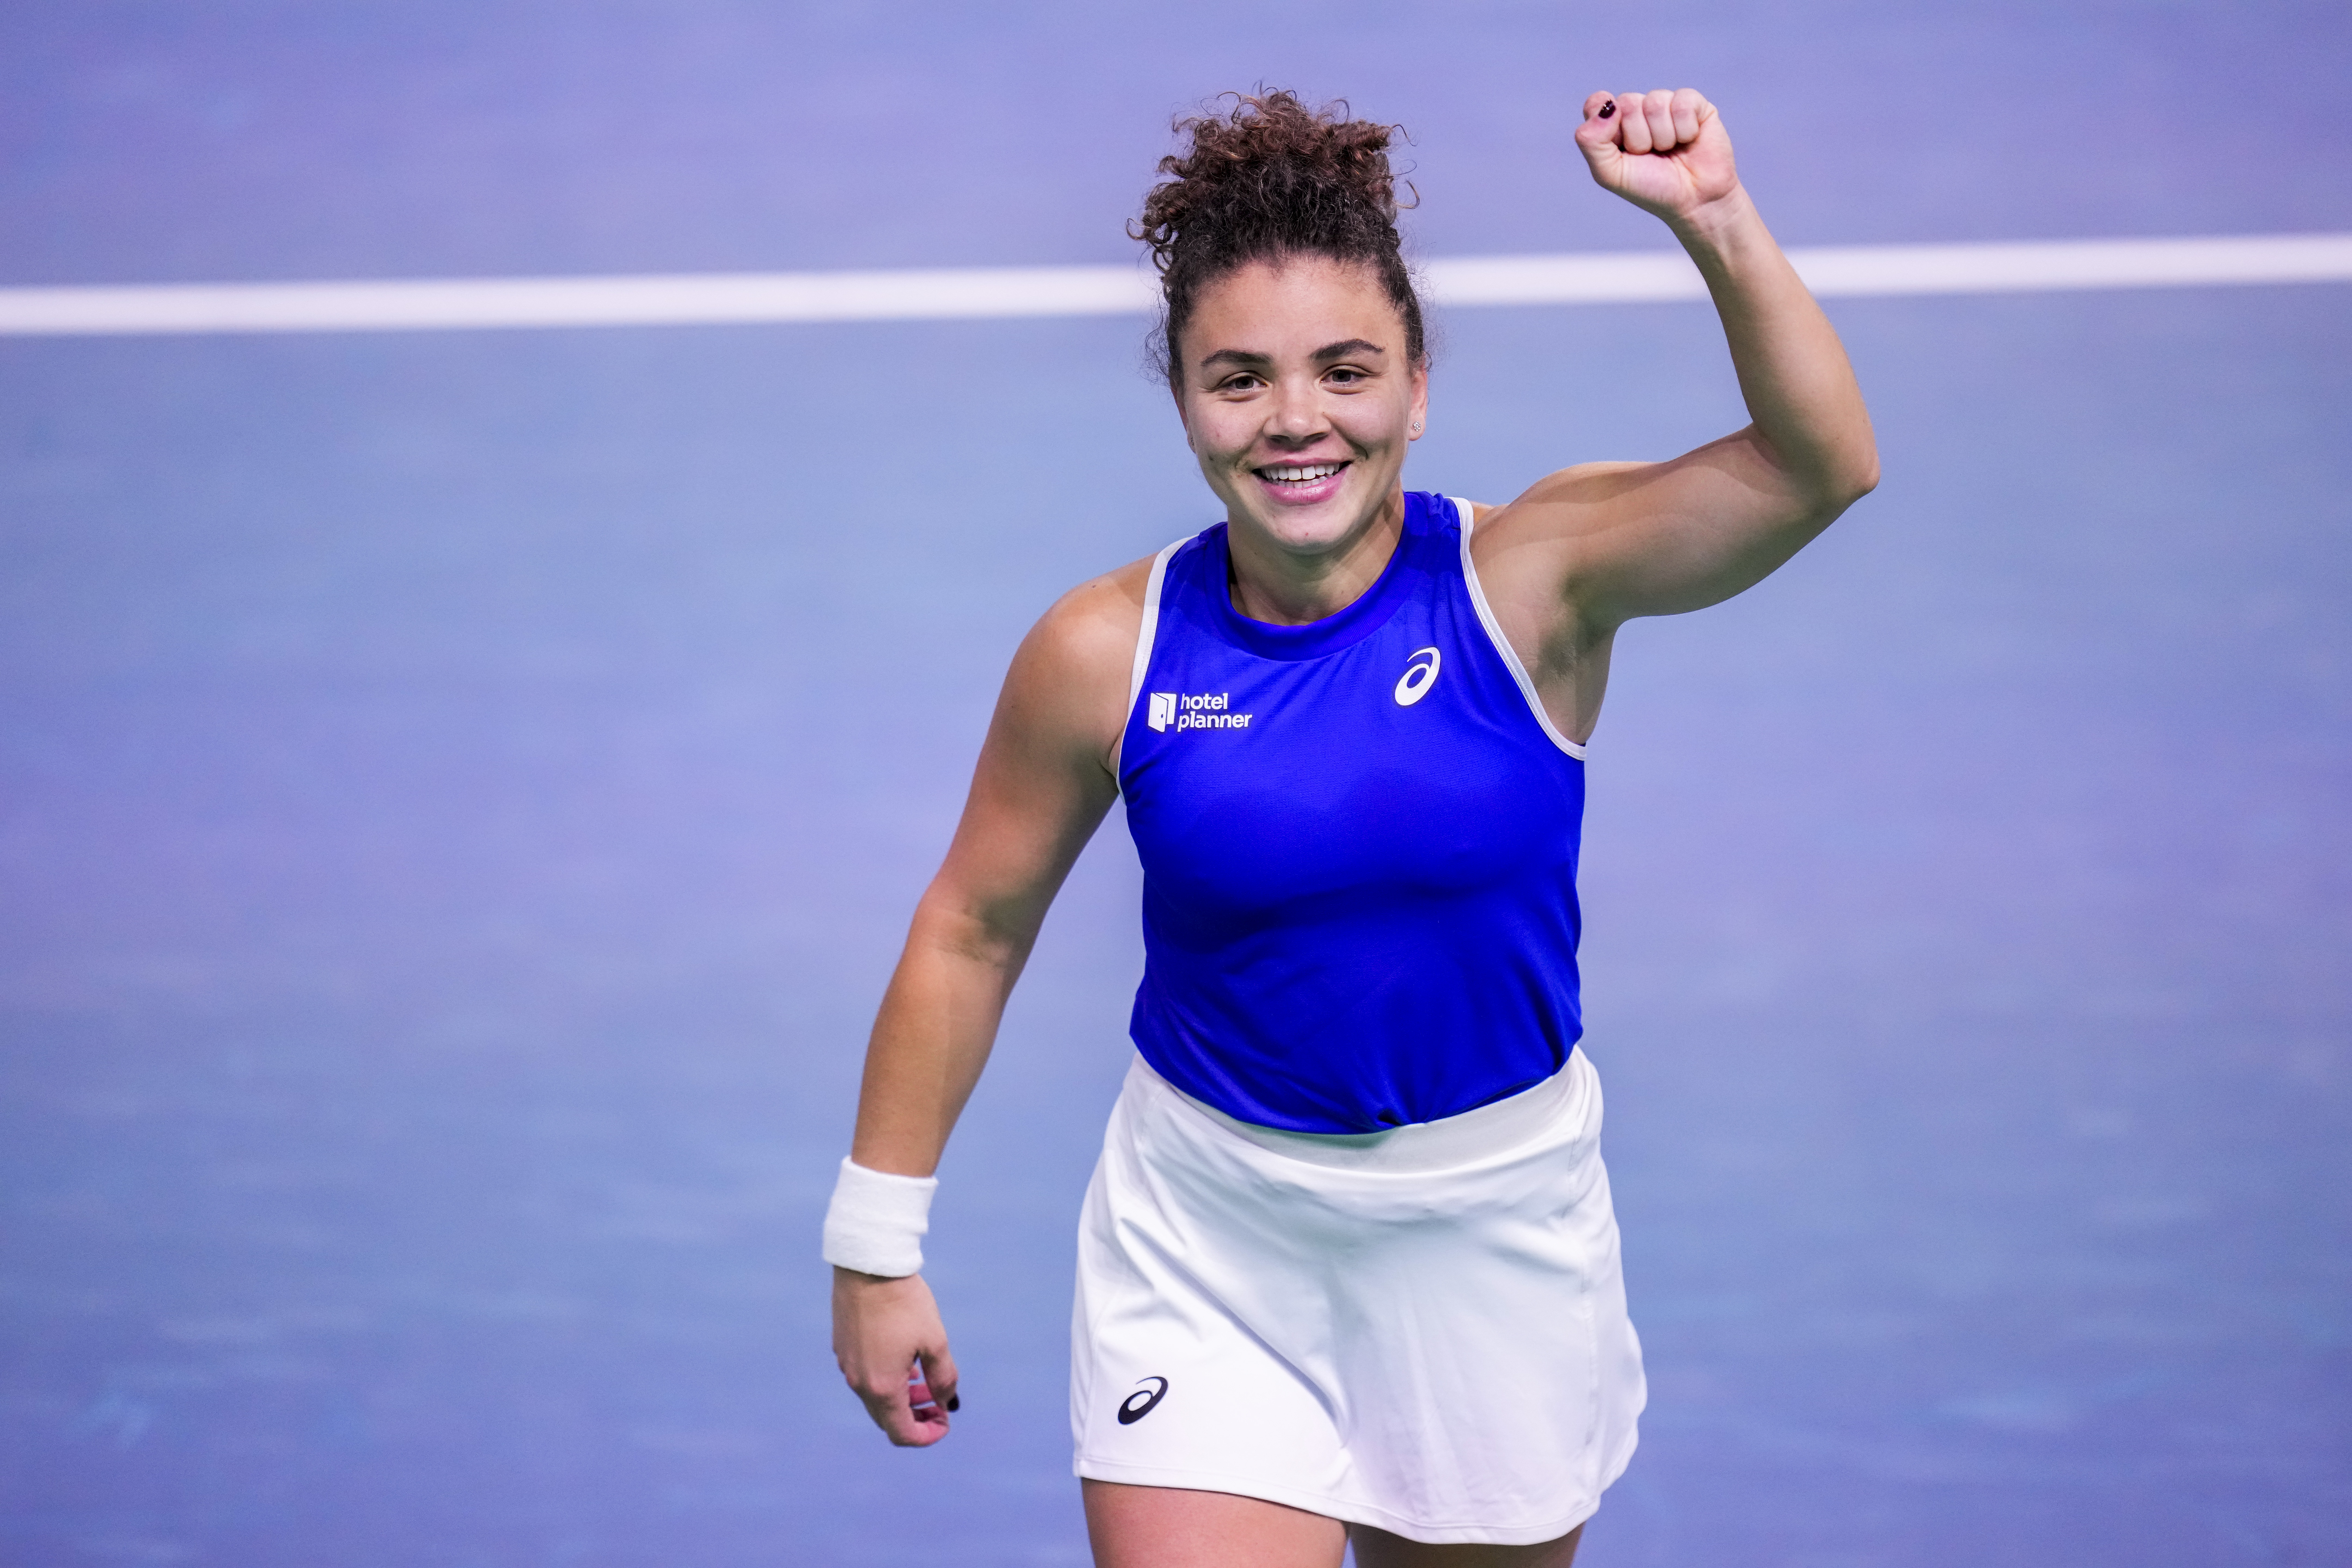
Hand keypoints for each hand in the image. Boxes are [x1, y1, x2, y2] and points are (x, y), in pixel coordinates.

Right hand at [832, 1267, 960, 1446]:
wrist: (869, 1265)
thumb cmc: (905, 1302)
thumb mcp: (935, 1341)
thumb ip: (944, 1378)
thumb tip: (947, 1403)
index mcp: (882, 1387)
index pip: (902, 1433)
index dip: (927, 1435)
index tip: (946, 1421)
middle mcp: (859, 1382)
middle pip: (887, 1418)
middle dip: (916, 1417)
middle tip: (939, 1403)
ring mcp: (847, 1364)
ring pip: (875, 1397)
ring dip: (902, 1397)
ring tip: (926, 1380)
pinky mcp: (842, 1347)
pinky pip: (865, 1376)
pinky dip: (887, 1379)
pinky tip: (905, 1360)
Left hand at [1574, 88, 1739, 229]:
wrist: (1694, 200)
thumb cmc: (1651, 188)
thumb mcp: (1610, 174)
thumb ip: (1591, 141)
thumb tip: (1606, 107)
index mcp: (1612, 125)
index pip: (1597, 103)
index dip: (1606, 124)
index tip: (1620, 148)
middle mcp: (1637, 111)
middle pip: (1627, 103)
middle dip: (1638, 138)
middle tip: (1650, 155)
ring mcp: (1665, 105)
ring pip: (1655, 102)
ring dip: (1662, 136)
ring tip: (1670, 150)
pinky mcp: (1693, 103)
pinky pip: (1681, 102)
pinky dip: (1685, 129)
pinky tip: (1688, 140)